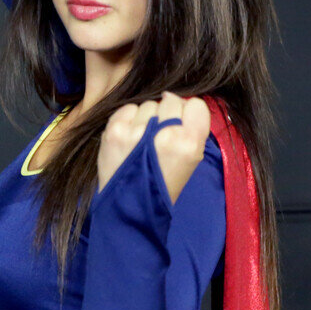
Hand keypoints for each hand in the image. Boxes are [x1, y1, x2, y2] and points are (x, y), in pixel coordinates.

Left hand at [97, 92, 211, 204]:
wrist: (130, 208)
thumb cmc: (163, 184)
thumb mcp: (191, 161)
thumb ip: (191, 129)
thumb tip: (177, 100)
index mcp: (189, 142)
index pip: (196, 105)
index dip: (188, 114)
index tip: (181, 125)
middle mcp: (165, 133)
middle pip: (171, 101)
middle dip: (167, 114)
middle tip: (159, 136)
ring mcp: (137, 130)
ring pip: (149, 104)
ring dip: (147, 117)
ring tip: (143, 140)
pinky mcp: (114, 130)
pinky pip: (128, 109)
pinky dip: (130, 119)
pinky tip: (130, 137)